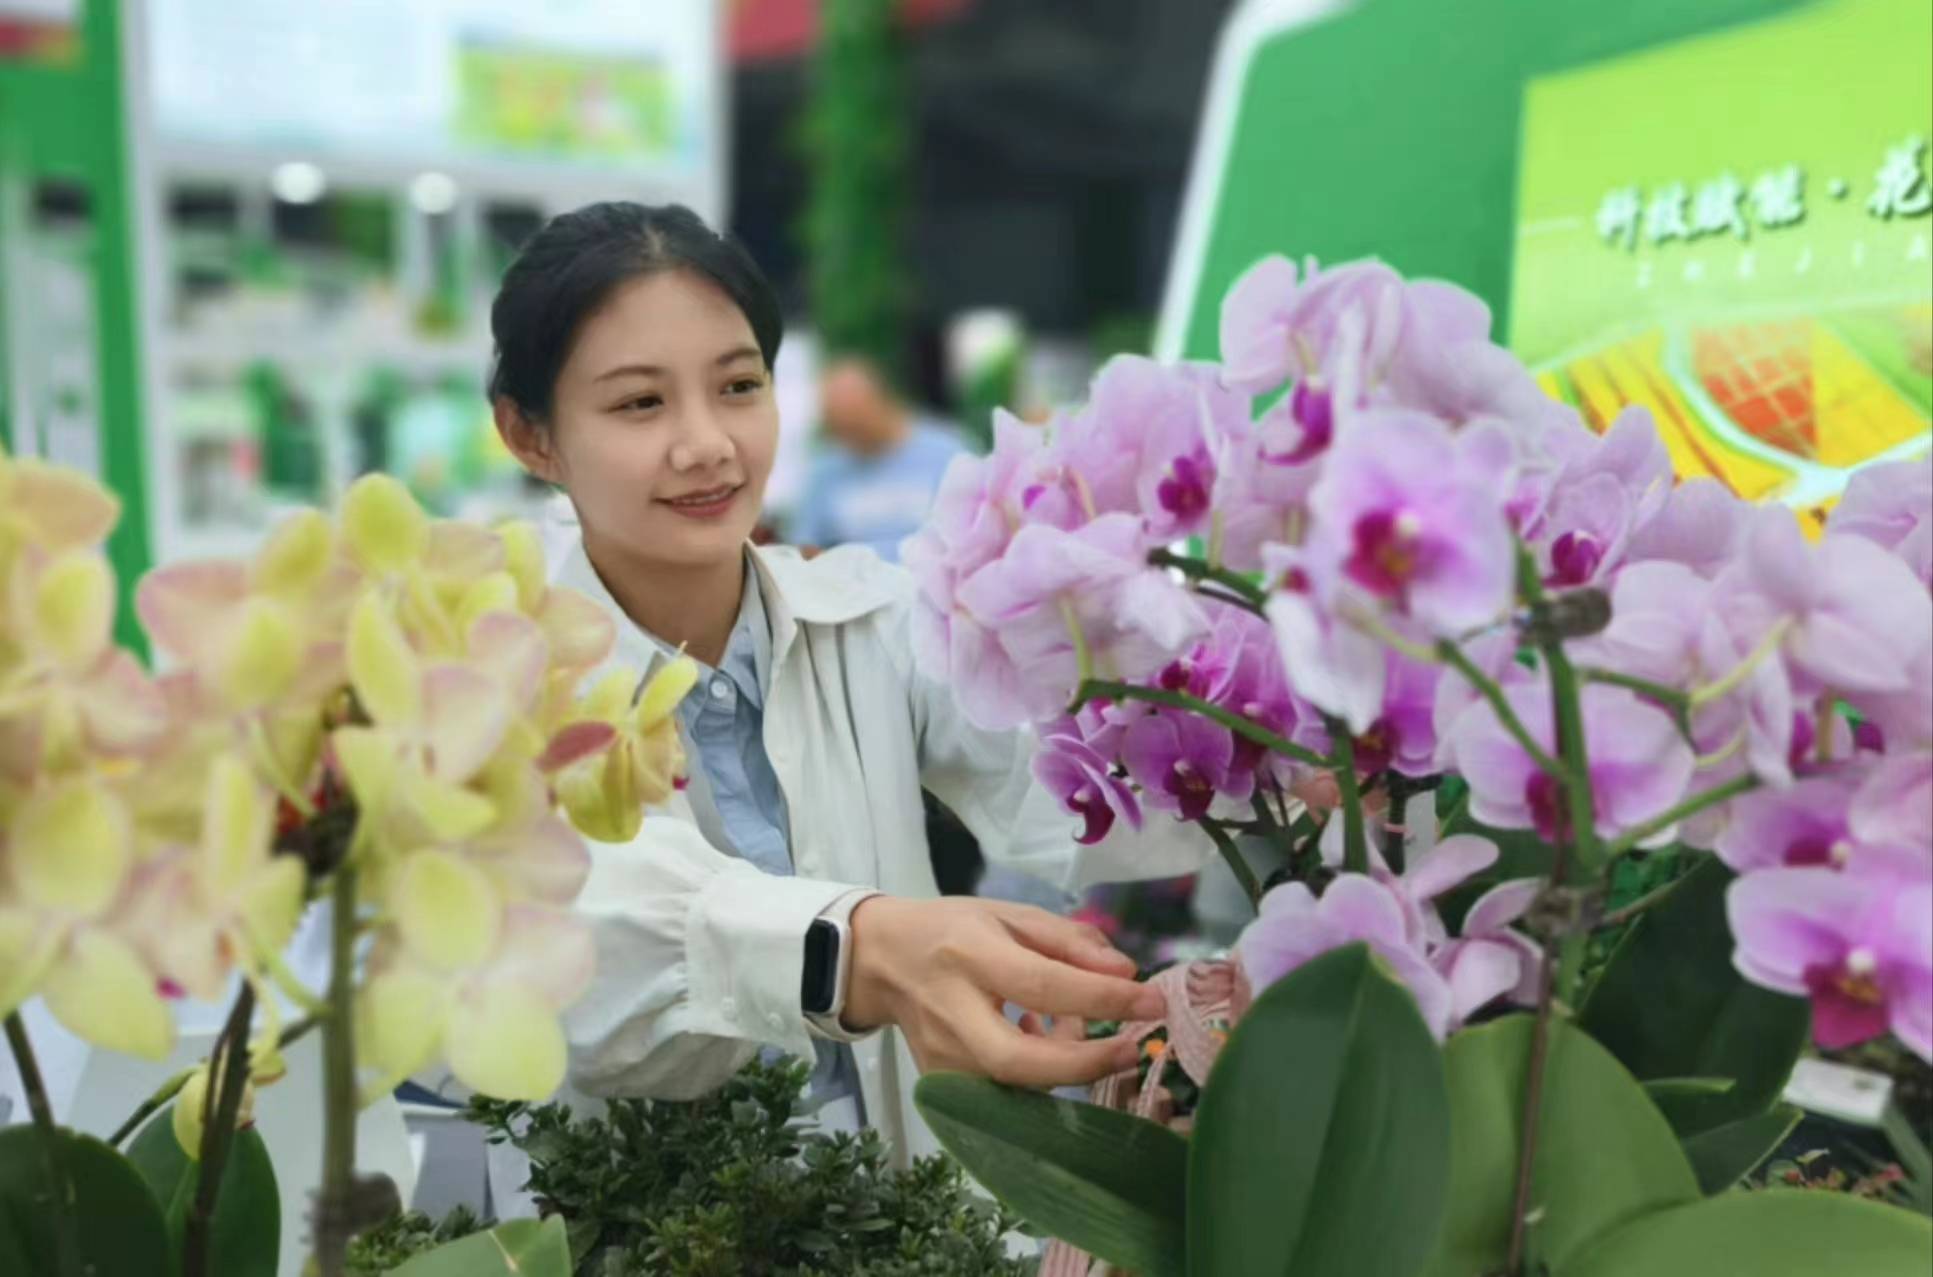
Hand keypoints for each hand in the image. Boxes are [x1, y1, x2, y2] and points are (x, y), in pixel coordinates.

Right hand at [843, 896, 1160, 1087]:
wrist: (880, 960)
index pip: (1043, 984)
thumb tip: (1126, 973)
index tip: (1152, 1001)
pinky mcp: (942, 1082)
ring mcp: (942, 1056)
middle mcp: (951, 1011)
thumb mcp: (1009, 915)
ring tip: (1080, 1029)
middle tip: (1133, 1048)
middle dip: (1087, 1062)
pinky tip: (1044, 1038)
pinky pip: (1006, 1089)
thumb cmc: (951, 930)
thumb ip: (1069, 941)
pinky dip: (1040, 1070)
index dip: (1103, 999)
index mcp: (969, 954)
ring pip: (1018, 1084)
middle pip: (1023, 1060)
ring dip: (1067, 1064)